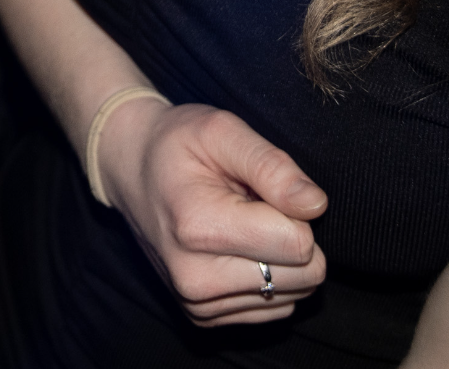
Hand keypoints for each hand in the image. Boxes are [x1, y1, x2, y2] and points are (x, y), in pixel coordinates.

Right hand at [96, 100, 330, 325]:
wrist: (132, 170)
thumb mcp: (222, 131)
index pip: (297, 243)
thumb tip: (315, 206)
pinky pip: (277, 307)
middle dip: (294, 235)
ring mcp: (199, 304)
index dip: (297, 209)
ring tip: (244, 224)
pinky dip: (271, 277)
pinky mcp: (206, 317)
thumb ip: (272, 166)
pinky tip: (240, 247)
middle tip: (255, 206)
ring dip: (282, 258)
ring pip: (296, 294)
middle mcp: (195, 278)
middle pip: (303, 275)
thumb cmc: (178, 144)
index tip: (264, 189)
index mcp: (199, 228)